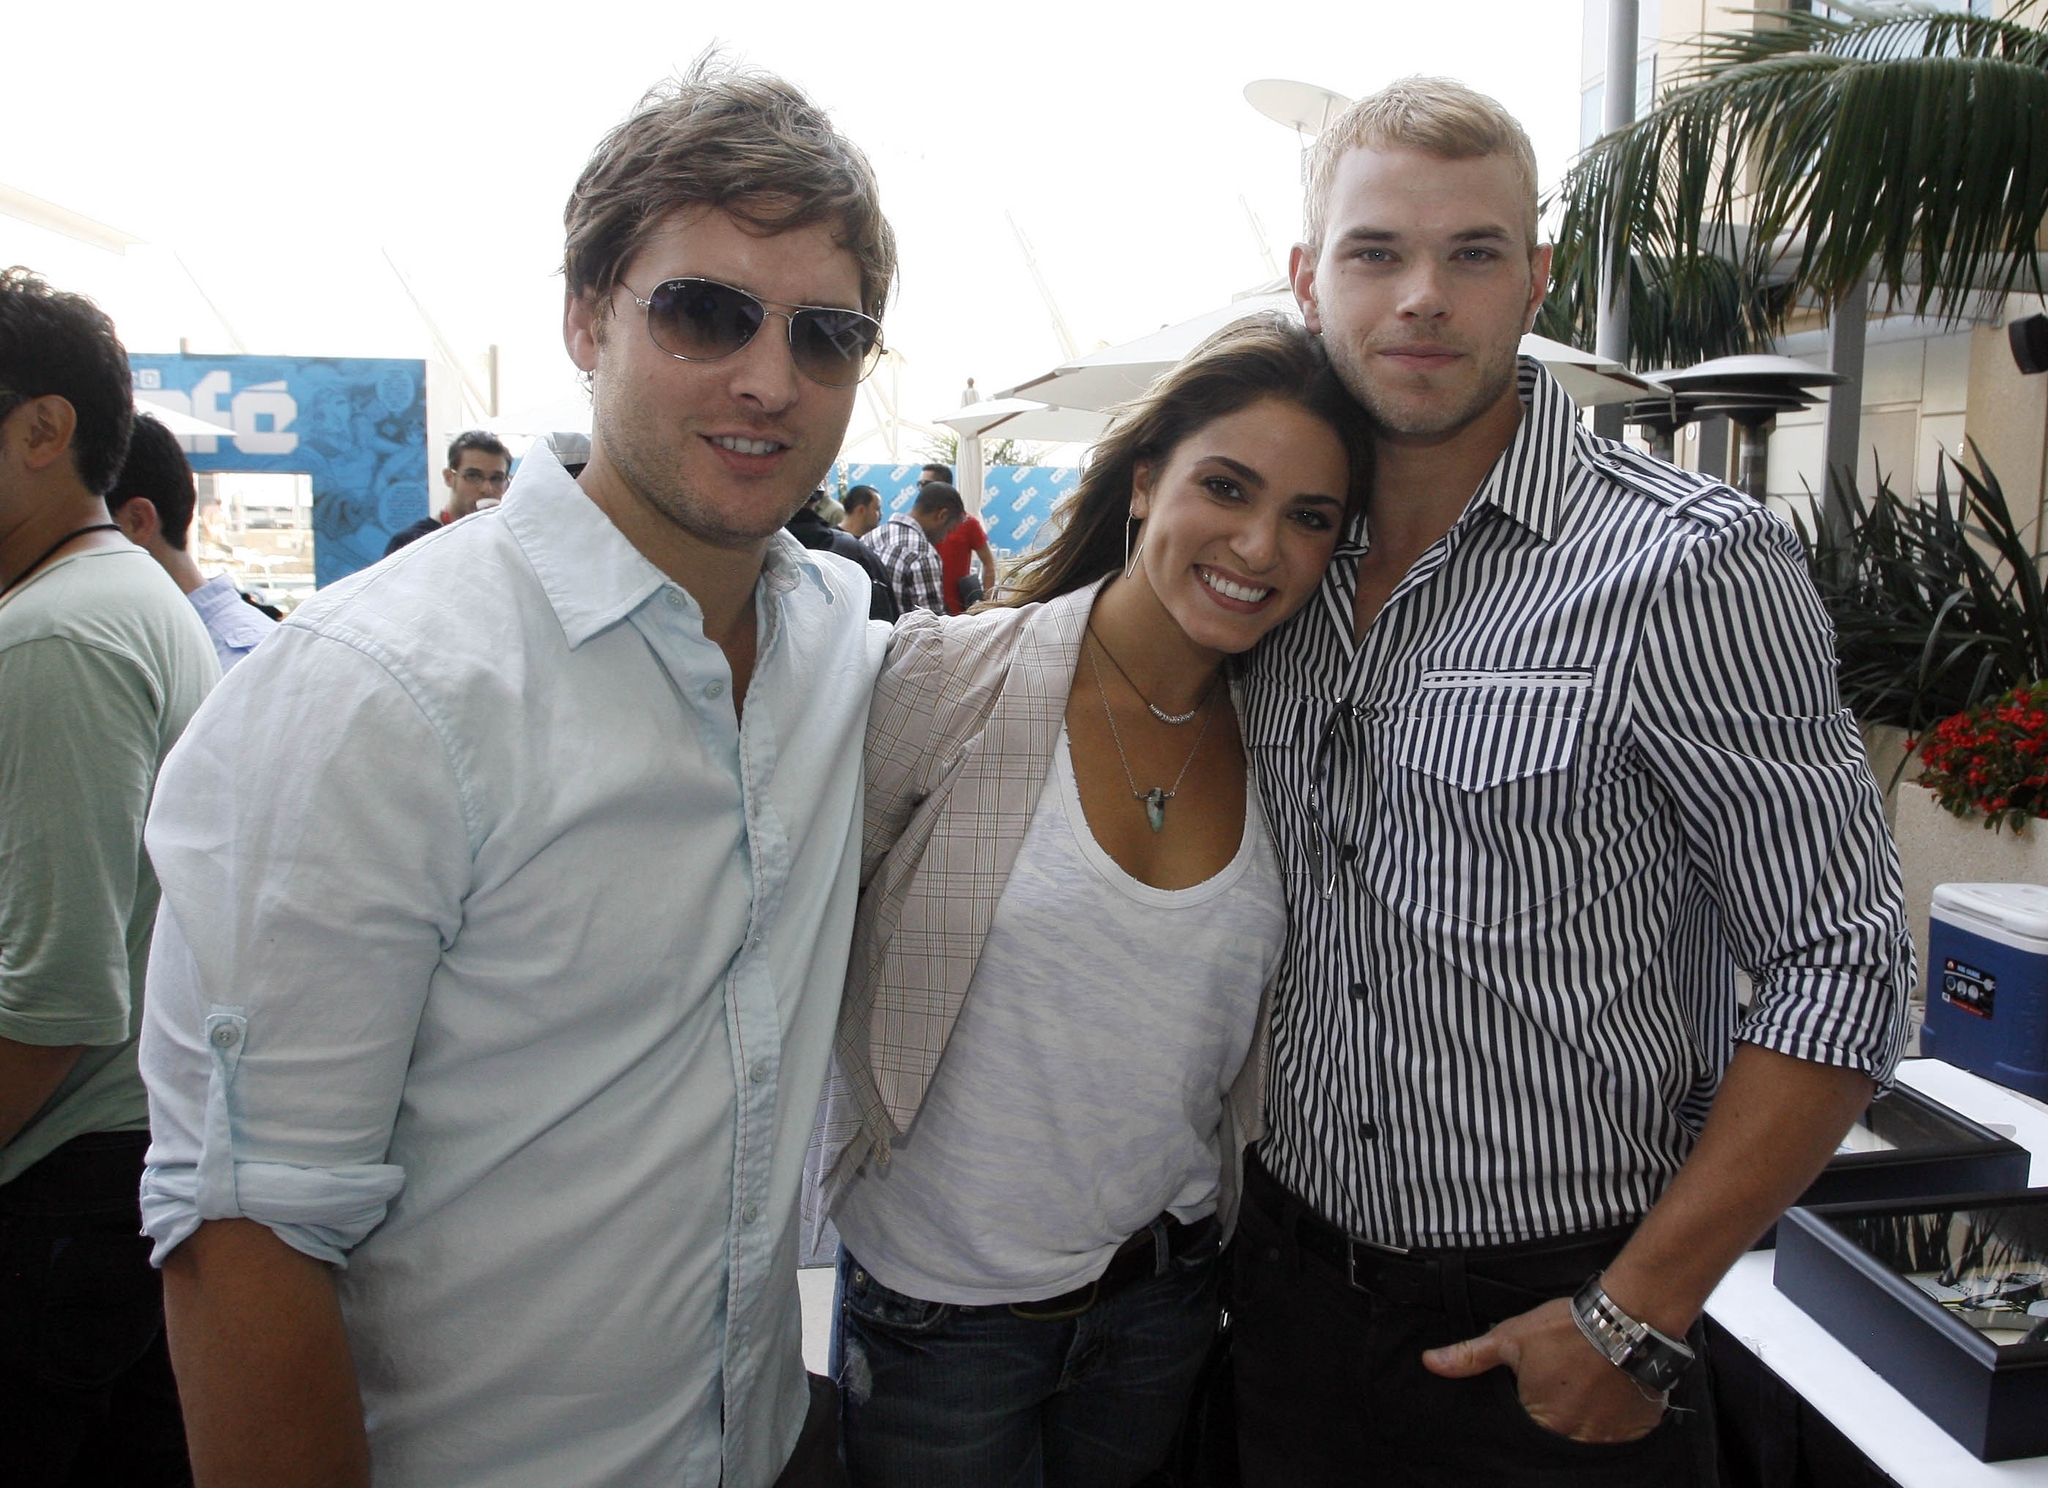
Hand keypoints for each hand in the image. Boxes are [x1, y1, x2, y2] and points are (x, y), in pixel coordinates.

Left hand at [1422, 1297, 1665, 1443]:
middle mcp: (1576, 1438)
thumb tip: (1430, 1362)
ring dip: (1586, 1422)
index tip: (1536, 1396)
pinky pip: (1622, 1437)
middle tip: (1564, 1391)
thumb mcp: (1511, 1338)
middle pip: (1558, 1440)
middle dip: (1557, 1421)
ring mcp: (1610, 1438)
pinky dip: (1615, 1422)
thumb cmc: (1567, 1328)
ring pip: (1590, 1441)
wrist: (1625, 1319)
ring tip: (1587, 1393)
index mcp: (1542, 1421)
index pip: (1526, 1435)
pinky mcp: (1638, 1430)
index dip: (1529, 1414)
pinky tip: (1610, 1398)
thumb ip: (1471, 1357)